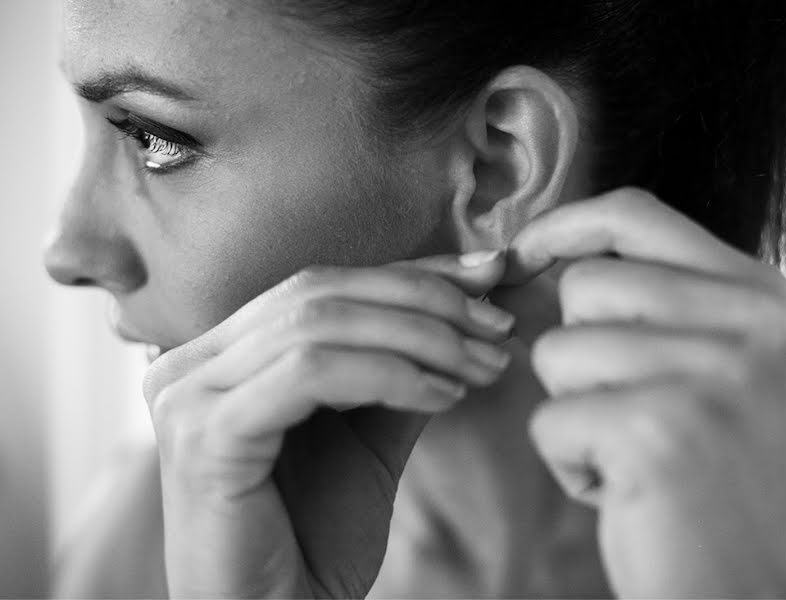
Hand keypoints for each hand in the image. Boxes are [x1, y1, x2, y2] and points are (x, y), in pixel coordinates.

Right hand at [142, 251, 514, 597]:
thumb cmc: (314, 538)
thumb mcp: (371, 437)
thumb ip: (401, 369)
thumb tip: (468, 306)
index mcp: (222, 354)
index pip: (323, 283)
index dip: (411, 273)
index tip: (489, 277)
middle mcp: (193, 362)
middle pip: (321, 290)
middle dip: (425, 301)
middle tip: (497, 329)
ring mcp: (189, 392)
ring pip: (320, 322)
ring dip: (420, 338)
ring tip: (481, 369)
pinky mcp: (204, 432)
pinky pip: (313, 372)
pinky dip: (389, 375)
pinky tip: (443, 397)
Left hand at [499, 188, 785, 596]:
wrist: (747, 591)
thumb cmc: (710, 478)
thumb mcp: (715, 366)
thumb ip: (657, 300)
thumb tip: (538, 250)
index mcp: (758, 294)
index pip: (636, 213)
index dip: (565, 225)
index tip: (524, 251)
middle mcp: (747, 321)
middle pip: (584, 285)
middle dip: (577, 351)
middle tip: (631, 410)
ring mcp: (710, 373)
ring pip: (556, 350)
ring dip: (573, 409)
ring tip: (632, 454)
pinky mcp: (658, 431)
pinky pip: (548, 419)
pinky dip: (567, 461)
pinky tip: (624, 491)